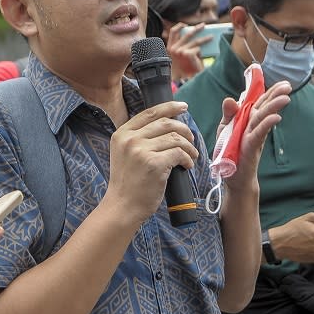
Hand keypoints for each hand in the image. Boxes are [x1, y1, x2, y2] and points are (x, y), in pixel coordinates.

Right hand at [106, 101, 198, 222]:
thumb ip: (138, 138)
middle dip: (184, 129)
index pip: (150, 113)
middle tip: (191, 139)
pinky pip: (179, 153)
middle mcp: (130, 139)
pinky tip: (187, 165)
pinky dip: (188, 159)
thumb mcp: (124, 153)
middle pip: (166, 123)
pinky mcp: (154, 164)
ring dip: (189, 146)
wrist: (123, 206)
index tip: (183, 107)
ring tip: (192, 155)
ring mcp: (141, 151)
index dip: (169, 107)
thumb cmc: (128, 182)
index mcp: (122, 133)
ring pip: (175, 138)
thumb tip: (167, 124)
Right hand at [165, 22, 207, 79]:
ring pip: (195, 41)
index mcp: (169, 48)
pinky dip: (201, 52)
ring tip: (211, 37)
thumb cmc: (184, 71)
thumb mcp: (181, 57)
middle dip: (196, 29)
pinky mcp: (187, 53)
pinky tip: (202, 56)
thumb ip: (184, 47)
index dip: (180, 26)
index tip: (186, 25)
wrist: (184, 82)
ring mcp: (180, 50)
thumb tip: (196, 37)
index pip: (173, 32)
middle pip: (187, 33)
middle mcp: (174, 48)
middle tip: (203, 26)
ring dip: (205, 39)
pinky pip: (198, 49)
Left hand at [222, 80, 292, 192]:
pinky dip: (266, 124)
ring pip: (263, 117)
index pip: (260, 102)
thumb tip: (230, 99)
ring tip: (286, 97)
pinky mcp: (250, 146)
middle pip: (265, 107)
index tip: (282, 82)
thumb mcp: (225, 129)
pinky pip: (258, 133)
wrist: (233, 176)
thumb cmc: (230, 152)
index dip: (270, 91)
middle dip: (275, 95)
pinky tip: (276, 117)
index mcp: (248, 119)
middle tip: (288, 85)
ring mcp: (253, 135)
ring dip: (273, 107)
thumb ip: (228, 114)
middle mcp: (253, 125)